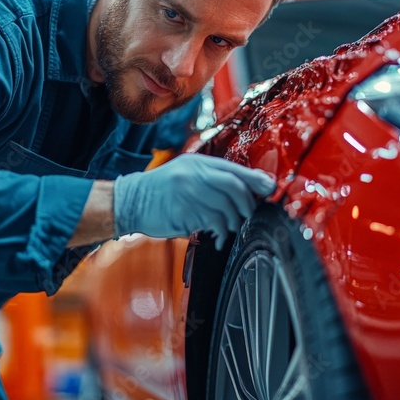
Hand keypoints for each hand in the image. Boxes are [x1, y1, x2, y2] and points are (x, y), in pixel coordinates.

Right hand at [113, 154, 274, 249]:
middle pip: (234, 187)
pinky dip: (219, 232)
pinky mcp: (182, 213)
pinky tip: (218, 235)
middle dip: (247, 203)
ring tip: (230, 227)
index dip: (256, 180)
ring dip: (233, 222)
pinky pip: (210, 224)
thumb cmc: (161, 189)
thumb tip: (247, 189)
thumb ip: (213, 177)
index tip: (270, 188)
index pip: (234, 170)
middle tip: (248, 214)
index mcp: (197, 163)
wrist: (129, 200)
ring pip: (224, 209)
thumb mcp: (186, 172)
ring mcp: (187, 194)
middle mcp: (193, 175)